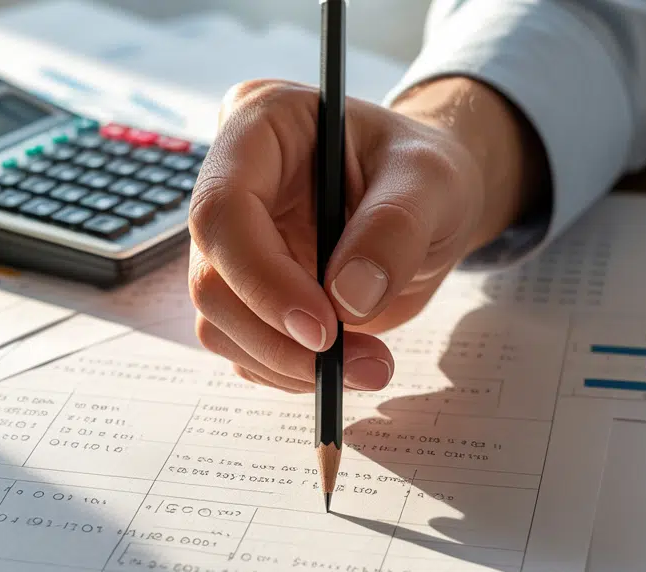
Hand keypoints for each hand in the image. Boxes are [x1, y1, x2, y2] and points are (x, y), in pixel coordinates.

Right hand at [187, 77, 543, 392]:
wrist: (429, 205)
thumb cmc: (425, 174)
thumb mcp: (433, 182)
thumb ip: (394, 228)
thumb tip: (348, 296)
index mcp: (259, 128)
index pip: (222, 209)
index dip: (262, 277)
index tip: (323, 329)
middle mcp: (230, 184)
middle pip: (212, 278)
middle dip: (279, 336)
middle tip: (358, 365)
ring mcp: (233, 245)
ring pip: (219, 322)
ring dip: (288, 363)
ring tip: (368, 366)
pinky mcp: (246, 292)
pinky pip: (244, 347)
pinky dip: (291, 370)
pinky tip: (344, 360)